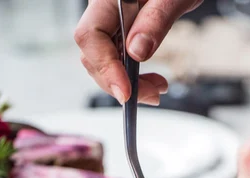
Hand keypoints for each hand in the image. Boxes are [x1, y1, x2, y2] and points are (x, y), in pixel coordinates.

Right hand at [75, 0, 199, 104]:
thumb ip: (155, 20)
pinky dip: (132, 76)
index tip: (126, 91)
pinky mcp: (121, 32)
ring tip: (157, 89)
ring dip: (127, 84)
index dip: (106, 68)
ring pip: (104, 62)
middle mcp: (103, 9)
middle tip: (152, 95)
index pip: (91, 36)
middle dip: (119, 82)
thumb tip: (136, 52)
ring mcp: (111, 22)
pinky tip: (151, 82)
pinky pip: (117, 59)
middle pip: (94, 55)